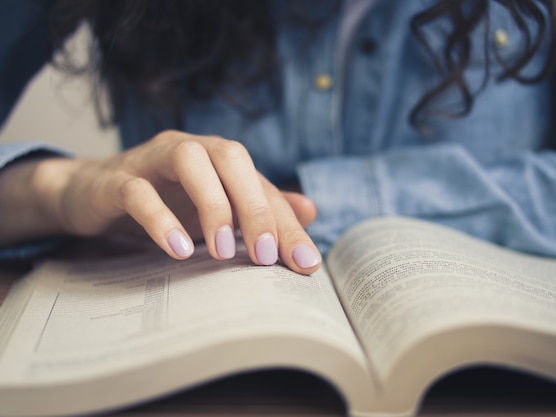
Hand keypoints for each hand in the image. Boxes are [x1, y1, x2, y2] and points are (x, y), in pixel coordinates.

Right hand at [39, 131, 320, 272]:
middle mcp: (191, 150)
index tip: (305, 263)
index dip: (286, 223)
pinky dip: (161, 219)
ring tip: (223, 253)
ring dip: (213, 205)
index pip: (261, 186)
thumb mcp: (215, 210)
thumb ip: (260, 208)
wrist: (91, 195)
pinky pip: (139, 192)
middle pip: (232, 158)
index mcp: (218, 160)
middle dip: (255, 207)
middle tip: (266, 256)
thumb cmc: (163, 202)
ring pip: (189, 160)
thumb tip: (311, 210)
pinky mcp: (116, 181)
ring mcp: (151, 160)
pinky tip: (179, 250)